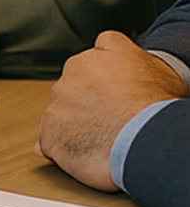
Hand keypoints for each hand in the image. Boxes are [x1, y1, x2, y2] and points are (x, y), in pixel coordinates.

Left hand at [36, 31, 186, 190]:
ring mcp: (57, 104)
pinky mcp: (50, 132)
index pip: (92, 59)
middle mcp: (70, 76)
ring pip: (61, 113)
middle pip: (74, 88)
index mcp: (95, 57)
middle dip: (88, 103)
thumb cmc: (157, 105)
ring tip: (104, 138)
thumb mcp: (153, 66)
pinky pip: (50, 141)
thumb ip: (125, 55)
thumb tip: (116, 53)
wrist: (147, 136)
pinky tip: (86, 153)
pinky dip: (64, 148)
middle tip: (111, 118)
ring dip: (77, 125)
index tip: (111, 89)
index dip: (102, 77)